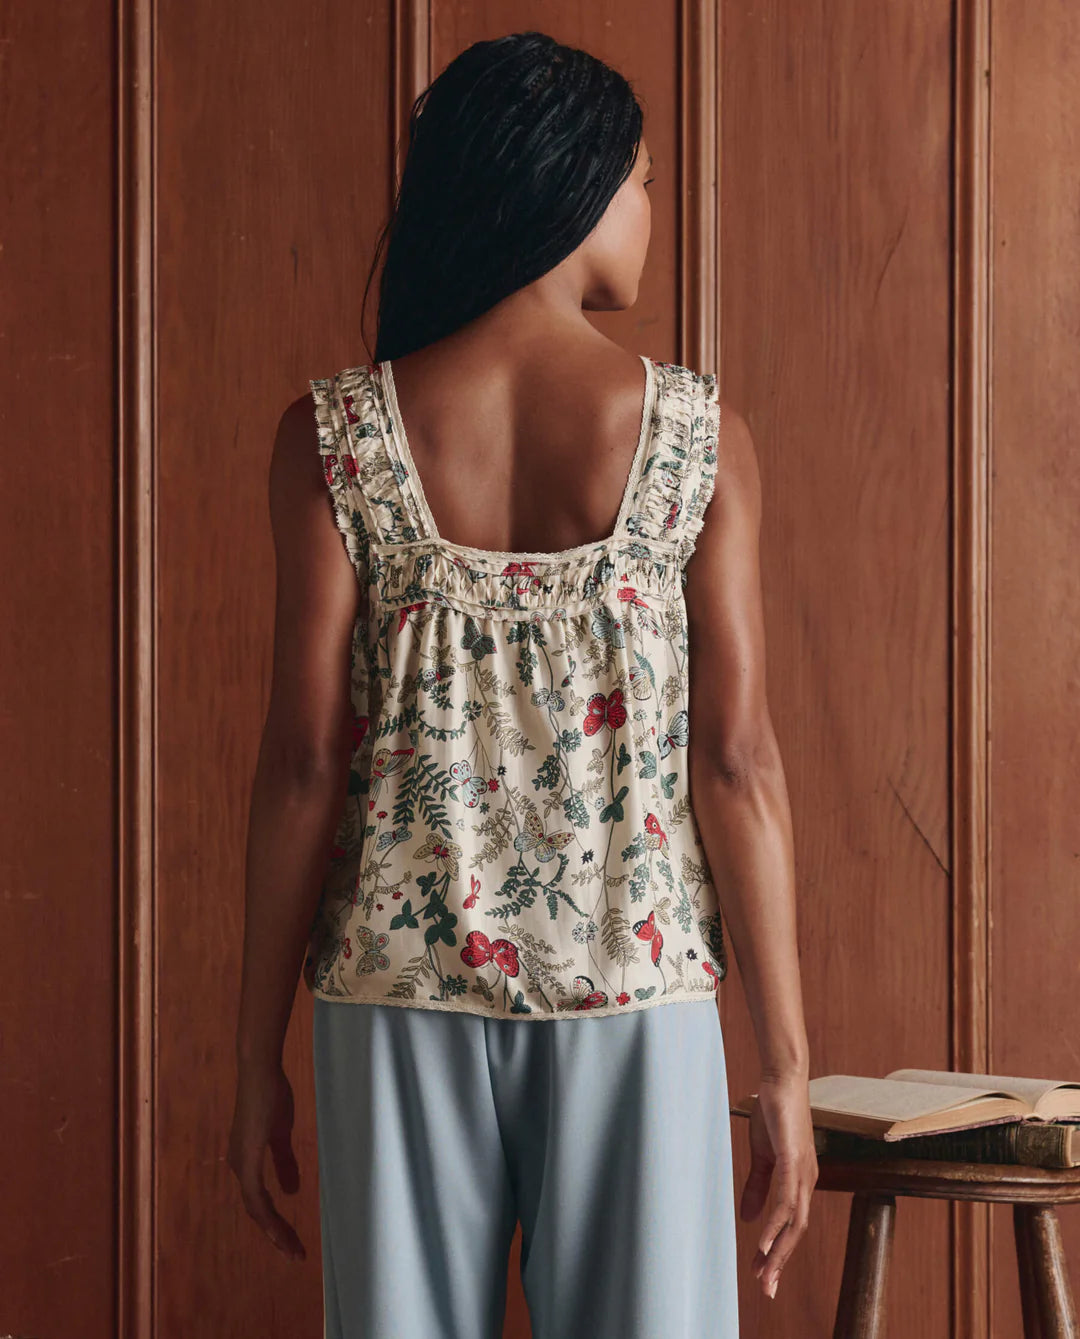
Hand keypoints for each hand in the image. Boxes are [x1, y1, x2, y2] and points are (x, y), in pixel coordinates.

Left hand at [227, 1060, 305, 1260]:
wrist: (261, 1072)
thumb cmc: (271, 1096)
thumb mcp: (282, 1134)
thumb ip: (285, 1162)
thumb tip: (292, 1191)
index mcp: (246, 1161)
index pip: (260, 1202)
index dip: (276, 1222)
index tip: (294, 1240)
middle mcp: (239, 1166)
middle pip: (257, 1211)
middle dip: (278, 1234)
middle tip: (297, 1254)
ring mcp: (241, 1163)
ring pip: (255, 1209)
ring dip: (275, 1230)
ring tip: (293, 1248)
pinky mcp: (247, 1158)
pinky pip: (255, 1196)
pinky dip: (267, 1214)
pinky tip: (279, 1227)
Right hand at [738, 1071, 817, 1298]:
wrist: (780, 1080)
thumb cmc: (773, 1115)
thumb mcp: (762, 1156)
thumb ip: (757, 1187)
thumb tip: (750, 1219)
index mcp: (800, 1181)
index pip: (792, 1226)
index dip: (779, 1252)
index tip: (763, 1275)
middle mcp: (807, 1181)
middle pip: (796, 1232)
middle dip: (781, 1262)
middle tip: (765, 1289)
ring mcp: (802, 1171)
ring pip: (793, 1222)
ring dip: (778, 1251)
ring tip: (763, 1273)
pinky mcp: (793, 1159)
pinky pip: (786, 1200)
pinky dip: (776, 1224)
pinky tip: (765, 1241)